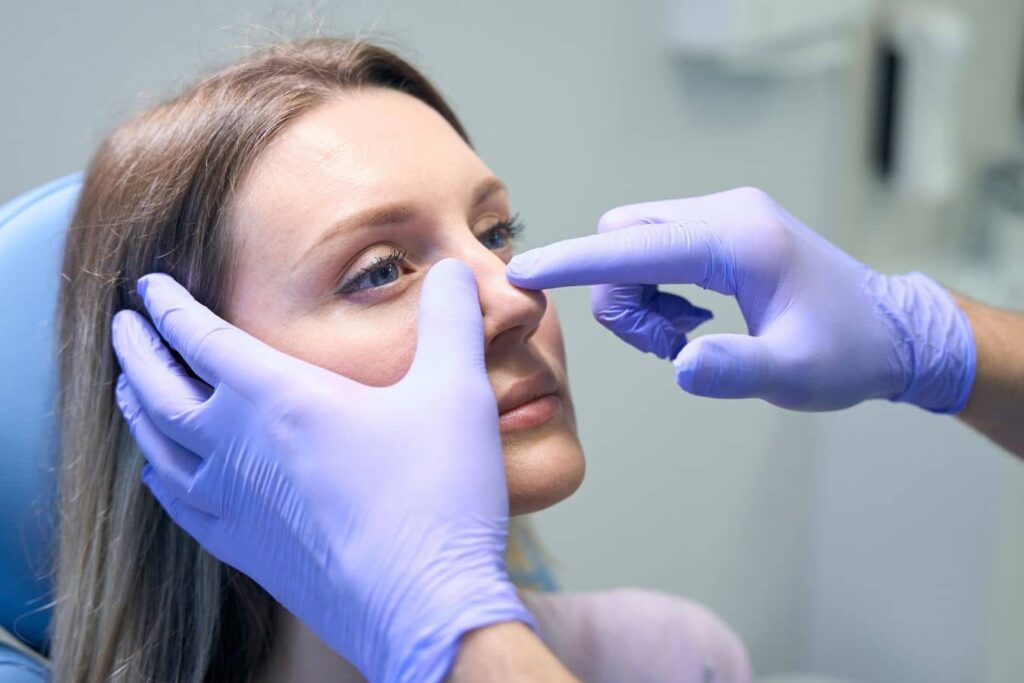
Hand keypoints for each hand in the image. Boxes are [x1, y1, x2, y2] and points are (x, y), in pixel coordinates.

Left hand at [111, 259, 533, 682]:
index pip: (201, 340)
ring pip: (158, 447)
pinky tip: (161, 474)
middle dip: (138, 350)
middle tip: (123, 324)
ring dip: (138, 409)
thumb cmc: (439, 496)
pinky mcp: (247, 550)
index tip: (148, 285)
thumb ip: (450, 321)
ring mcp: (236, 505)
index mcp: (282, 399)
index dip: (169, 307)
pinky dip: (161, 477)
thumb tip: (451, 268)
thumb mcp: (457, 392)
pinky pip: (180, 506)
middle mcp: (240, 448)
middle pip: (160, 390)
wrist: (427, 606)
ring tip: (130, 388)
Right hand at [507, 187, 975, 411]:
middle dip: (619, 294)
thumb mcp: (796, 374)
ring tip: (684, 338)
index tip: (524, 273)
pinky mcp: (723, 229)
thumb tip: (681, 365)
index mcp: (739, 240)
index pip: (635, 245)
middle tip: (666, 345)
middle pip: (624, 237)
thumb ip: (736, 369)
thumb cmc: (848, 352)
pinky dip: (655, 288)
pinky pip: (656, 249)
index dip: (575, 262)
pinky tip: (693, 321)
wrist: (890, 329)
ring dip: (638, 297)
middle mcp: (726, 214)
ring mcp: (724, 216)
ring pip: (634, 243)